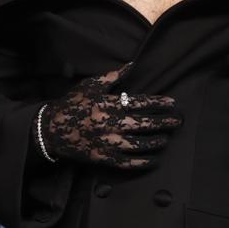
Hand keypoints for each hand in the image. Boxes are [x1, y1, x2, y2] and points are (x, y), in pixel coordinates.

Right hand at [38, 61, 182, 168]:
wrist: (51, 129)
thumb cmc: (72, 104)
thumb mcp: (90, 85)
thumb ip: (113, 76)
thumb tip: (131, 64)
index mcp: (108, 104)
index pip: (140, 102)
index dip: (158, 102)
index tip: (171, 103)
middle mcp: (110, 123)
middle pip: (144, 123)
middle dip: (163, 122)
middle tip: (177, 121)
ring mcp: (107, 142)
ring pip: (139, 144)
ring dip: (156, 142)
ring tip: (165, 139)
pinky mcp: (103, 158)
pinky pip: (127, 163)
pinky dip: (142, 162)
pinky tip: (153, 159)